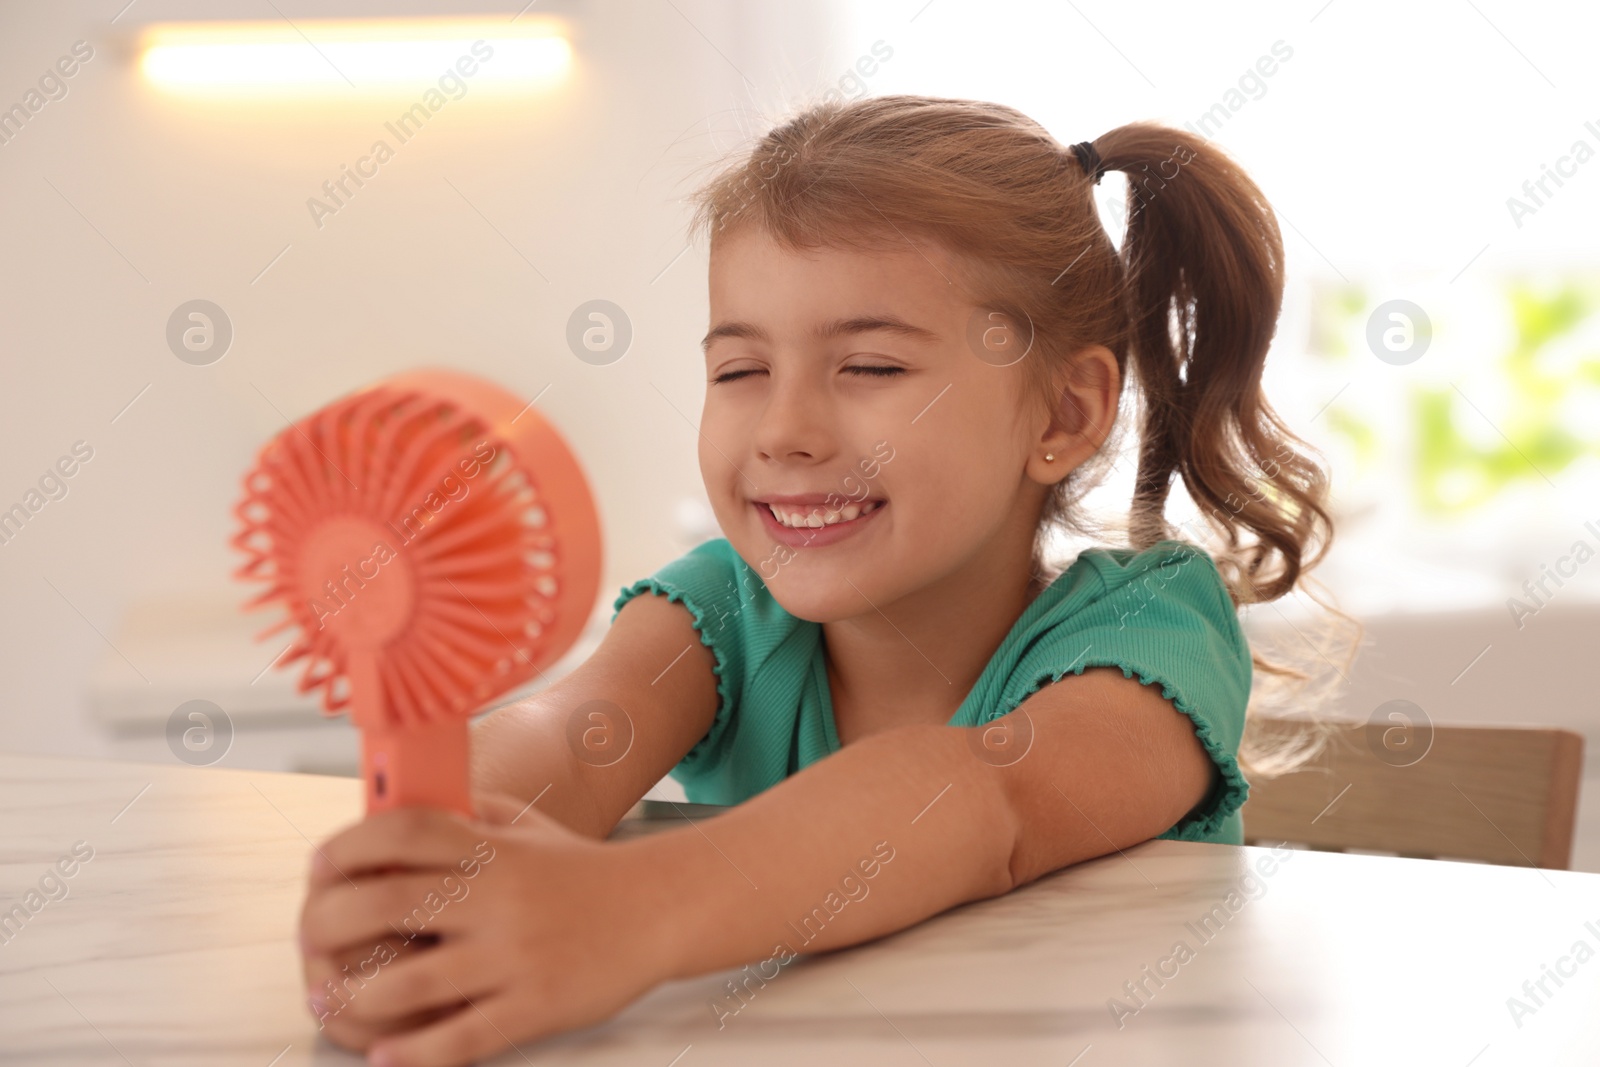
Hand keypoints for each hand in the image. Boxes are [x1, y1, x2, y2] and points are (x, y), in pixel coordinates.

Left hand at [298, 792, 678, 1065]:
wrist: (658, 909)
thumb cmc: (584, 870)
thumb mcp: (529, 825)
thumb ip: (469, 815)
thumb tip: (397, 811)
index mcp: (494, 849)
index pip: (404, 831)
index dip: (348, 845)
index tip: (321, 865)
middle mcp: (498, 898)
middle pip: (385, 902)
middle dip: (328, 922)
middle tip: (310, 937)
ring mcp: (514, 956)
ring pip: (409, 982)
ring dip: (353, 996)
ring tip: (328, 1000)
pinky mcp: (535, 1007)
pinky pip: (461, 1038)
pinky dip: (413, 1053)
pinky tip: (383, 1054)